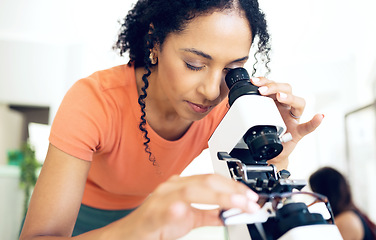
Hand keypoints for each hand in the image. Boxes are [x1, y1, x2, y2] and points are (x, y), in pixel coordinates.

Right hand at [113, 174, 259, 239]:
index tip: (250, 196)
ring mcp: (162, 198)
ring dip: (217, 197)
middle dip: (231, 191)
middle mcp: (173, 187)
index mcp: (182, 185)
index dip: (233, 187)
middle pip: (206, 182)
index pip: (212, 179)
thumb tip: (230, 213)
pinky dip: (176, 210)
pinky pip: (165, 210)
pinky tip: (185, 211)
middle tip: (250, 202)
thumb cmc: (157, 223)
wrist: (132, 234)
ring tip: (236, 205)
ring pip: (191, 191)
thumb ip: (209, 215)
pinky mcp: (152, 214)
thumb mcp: (189, 218)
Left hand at [251, 77, 323, 169]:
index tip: (254, 81)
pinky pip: (308, 126)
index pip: (273, 86)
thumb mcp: (253, 120)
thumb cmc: (265, 133)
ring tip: (280, 97)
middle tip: (262, 90)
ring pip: (298, 102)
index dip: (265, 81)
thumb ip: (246, 110)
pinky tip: (319, 117)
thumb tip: (229, 102)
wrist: (270, 152)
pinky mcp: (299, 132)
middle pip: (286, 89)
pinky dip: (314, 122)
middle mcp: (286, 107)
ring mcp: (294, 119)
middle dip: (273, 86)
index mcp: (275, 102)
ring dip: (289, 97)